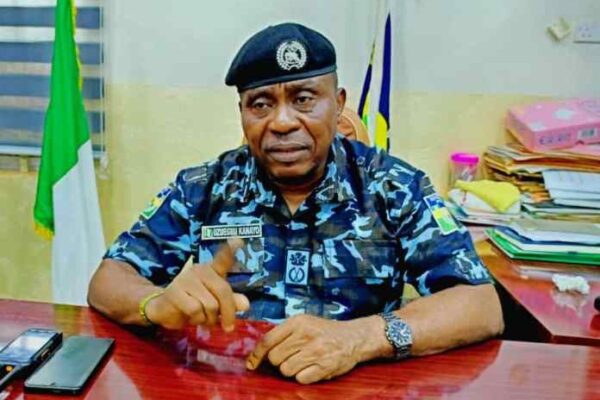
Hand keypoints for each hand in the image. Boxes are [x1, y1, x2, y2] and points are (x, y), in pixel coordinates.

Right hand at [145, 239, 249, 330]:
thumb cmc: (193, 304)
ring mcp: (186, 279)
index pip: (222, 259)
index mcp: (211, 270)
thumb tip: (246, 304)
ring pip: (210, 305)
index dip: (230, 250)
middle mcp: (199, 270)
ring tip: (202, 319)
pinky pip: (195, 310)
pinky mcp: (174, 291)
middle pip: (223, 291)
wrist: (164, 309)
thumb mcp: (215, 304)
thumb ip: (230, 302)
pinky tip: (190, 317)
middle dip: (228, 312)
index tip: (239, 240)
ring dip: (209, 319)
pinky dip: (196, 319)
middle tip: (227, 327)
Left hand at [246, 315, 381, 383]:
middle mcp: (306, 335)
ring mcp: (315, 352)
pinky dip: (303, 376)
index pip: (268, 340)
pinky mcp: (324, 367)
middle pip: (275, 357)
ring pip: (286, 370)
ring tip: (304, 361)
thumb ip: (283, 333)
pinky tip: (312, 367)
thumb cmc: (325, 331)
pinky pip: (300, 378)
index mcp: (298, 322)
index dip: (256, 354)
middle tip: (292, 356)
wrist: (354, 338)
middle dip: (280, 360)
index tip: (252, 363)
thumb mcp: (304, 323)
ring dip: (291, 369)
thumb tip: (259, 352)